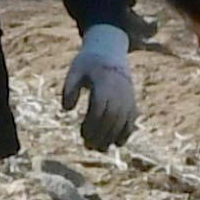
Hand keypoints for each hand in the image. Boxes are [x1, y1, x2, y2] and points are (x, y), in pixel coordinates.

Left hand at [60, 24, 137, 150]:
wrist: (110, 51)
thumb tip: (67, 109)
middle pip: (112, 118)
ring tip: (100, 149)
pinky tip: (117, 144)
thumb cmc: (88, 63)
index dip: (92, 124)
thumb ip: (68, 88)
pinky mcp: (132, 101)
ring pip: (123, 121)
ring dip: (113, 137)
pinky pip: (132, 119)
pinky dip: (127, 132)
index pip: (100, 108)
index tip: (82, 135)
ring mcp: (127, 96)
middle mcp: (119, 91)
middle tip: (89, 147)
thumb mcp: (75, 70)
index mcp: (104, 82)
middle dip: (101, 135)